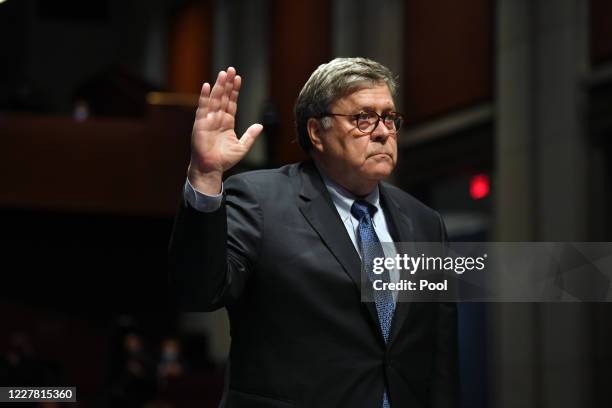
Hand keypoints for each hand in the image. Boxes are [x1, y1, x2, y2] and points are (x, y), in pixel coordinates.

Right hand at [187, 67, 262, 193]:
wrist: (212, 168)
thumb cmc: (224, 159)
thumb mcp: (242, 147)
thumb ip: (250, 136)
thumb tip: (260, 125)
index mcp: (227, 122)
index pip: (232, 102)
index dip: (235, 90)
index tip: (239, 78)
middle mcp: (217, 118)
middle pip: (223, 97)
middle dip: (227, 83)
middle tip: (231, 69)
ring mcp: (209, 119)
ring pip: (214, 99)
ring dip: (218, 86)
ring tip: (223, 73)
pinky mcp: (200, 123)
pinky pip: (202, 108)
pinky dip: (205, 97)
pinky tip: (207, 86)